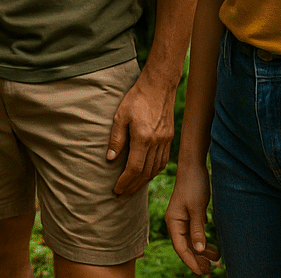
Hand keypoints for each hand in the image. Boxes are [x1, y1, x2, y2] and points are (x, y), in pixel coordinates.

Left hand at [107, 71, 175, 195]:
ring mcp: (166, 141)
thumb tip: (110, 159)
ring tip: (133, 187)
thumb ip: (116, 138)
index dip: (125, 181)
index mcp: (143, 137)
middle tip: (123, 194)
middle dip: (133, 185)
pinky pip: (163, 160)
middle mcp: (157, 142)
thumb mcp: (120, 116)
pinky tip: (146, 174)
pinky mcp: (170, 137)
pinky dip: (154, 171)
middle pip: (146, 172)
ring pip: (156, 168)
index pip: (134, 168)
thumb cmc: (136, 98)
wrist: (159, 86)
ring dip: (144, 181)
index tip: (117, 190)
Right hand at [164, 160, 219, 274]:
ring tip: (216, 257)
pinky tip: (212, 245)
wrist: (193, 166)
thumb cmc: (193, 185)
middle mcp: (176, 222)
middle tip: (210, 269)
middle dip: (197, 259)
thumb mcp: (197, 208)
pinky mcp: (191, 214)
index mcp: (173, 221)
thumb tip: (199, 250)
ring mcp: (183, 218)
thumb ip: (197, 230)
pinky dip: (203, 240)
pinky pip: (195, 232)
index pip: (180, 247)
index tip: (201, 272)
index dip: (190, 261)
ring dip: (202, 250)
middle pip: (185, 246)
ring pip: (192, 240)